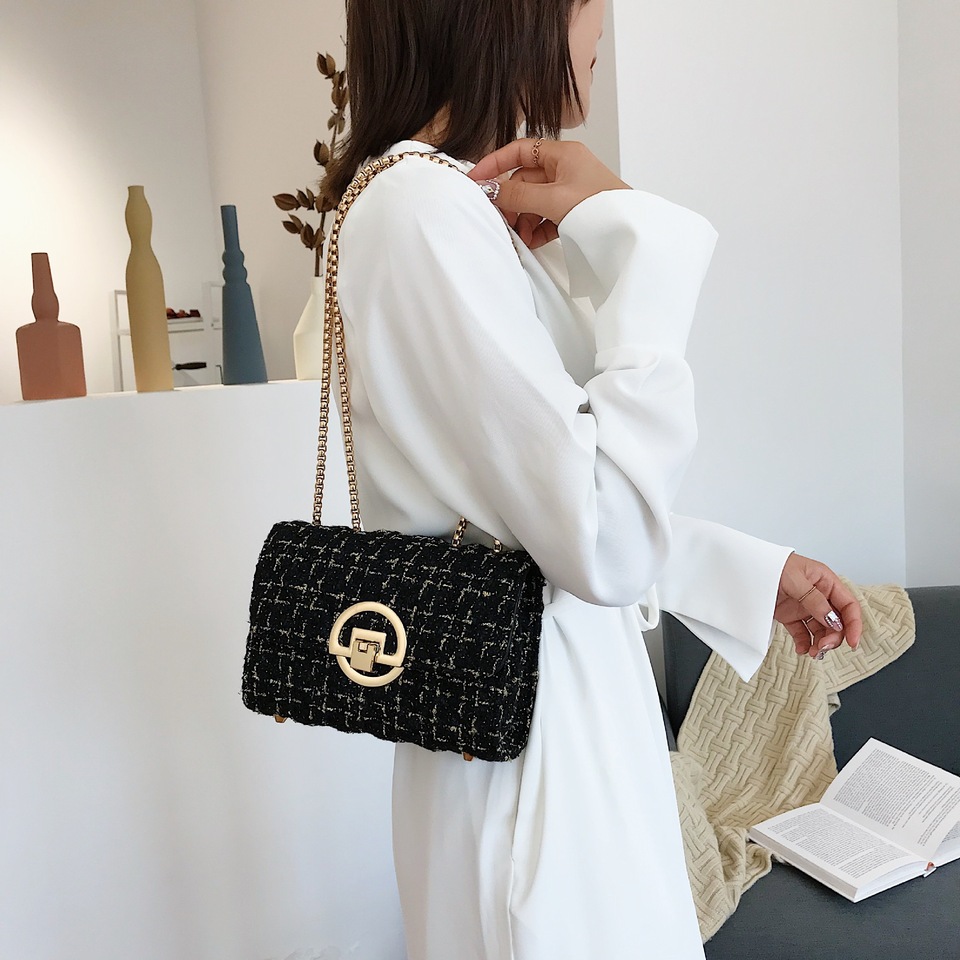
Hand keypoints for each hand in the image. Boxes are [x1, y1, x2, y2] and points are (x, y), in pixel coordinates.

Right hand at [468, 138, 629, 248]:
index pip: (519, 150)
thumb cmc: (599, 207)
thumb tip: (487, 190)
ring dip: (523, 219)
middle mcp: (566, 168)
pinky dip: (537, 228)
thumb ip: (516, 195)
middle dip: (511, 201)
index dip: (495, 163)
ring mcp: (571, 190)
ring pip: (535, 200)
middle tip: (501, 219)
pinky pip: (547, 216)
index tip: (476, 181)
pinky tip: (533, 241)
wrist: (629, 232)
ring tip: (521, 236)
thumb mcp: (551, 199)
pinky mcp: (575, 212)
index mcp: (562, 154)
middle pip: (525, 179)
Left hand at [775, 553, 862, 658]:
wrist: (744, 566)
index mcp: (825, 581)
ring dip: (820, 643)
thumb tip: (833, 621)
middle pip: (837, 622)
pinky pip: (802, 632)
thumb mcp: (795, 579)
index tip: (852, 643)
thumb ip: (814, 600)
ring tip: (813, 653)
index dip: (854, 624)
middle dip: (834, 637)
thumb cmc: (771, 564)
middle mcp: (818, 595)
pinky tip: (802, 650)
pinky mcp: (790, 615)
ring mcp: (804, 606)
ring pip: (821, 630)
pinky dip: (804, 643)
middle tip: (823, 647)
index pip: (848, 605)